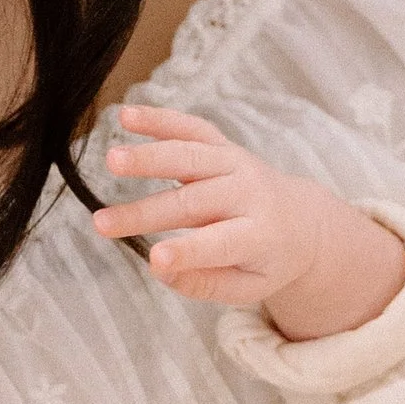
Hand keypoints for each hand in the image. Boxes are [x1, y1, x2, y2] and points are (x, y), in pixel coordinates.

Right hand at [93, 107, 404, 333]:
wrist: (304, 219)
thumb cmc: (269, 261)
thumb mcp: (248, 287)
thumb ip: (205, 282)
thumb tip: (159, 269)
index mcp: (262, 234)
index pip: (221, 243)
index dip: (188, 252)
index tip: (155, 259)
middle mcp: (250, 193)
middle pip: (193, 201)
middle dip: (145, 211)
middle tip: (101, 223)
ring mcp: (236, 163)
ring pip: (189, 156)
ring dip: (149, 156)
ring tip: (111, 159)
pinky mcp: (224, 146)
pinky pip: (192, 128)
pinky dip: (160, 119)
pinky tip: (126, 116)